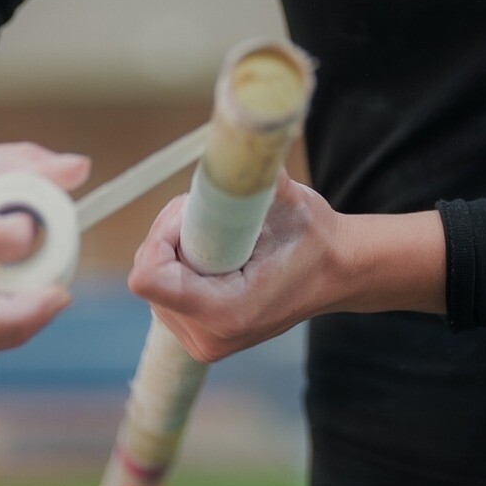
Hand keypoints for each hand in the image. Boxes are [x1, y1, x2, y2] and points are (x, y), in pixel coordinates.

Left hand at [126, 169, 345, 363]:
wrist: (336, 272)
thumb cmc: (315, 237)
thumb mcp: (289, 198)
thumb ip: (253, 175)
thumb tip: (230, 144)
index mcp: (228, 310)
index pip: (149, 277)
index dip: (163, 234)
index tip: (193, 214)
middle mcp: (209, 336)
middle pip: (150, 272)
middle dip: (172, 235)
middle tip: (212, 217)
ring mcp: (202, 342)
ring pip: (154, 280)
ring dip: (175, 248)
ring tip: (219, 236)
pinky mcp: (200, 336)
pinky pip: (164, 292)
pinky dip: (180, 265)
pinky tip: (213, 256)